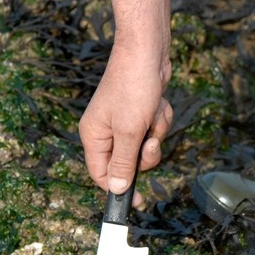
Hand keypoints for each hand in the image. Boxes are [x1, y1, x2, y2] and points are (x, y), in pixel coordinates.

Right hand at [78, 47, 172, 206]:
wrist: (148, 53)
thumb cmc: (134, 87)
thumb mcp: (129, 131)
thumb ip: (123, 162)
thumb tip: (117, 189)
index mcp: (93, 136)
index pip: (101, 174)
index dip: (118, 189)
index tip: (138, 201)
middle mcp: (106, 131)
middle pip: (128, 163)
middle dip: (145, 154)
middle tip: (149, 140)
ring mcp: (124, 122)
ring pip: (145, 147)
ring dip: (156, 133)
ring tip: (153, 113)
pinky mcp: (141, 114)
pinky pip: (154, 130)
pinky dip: (160, 120)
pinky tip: (158, 104)